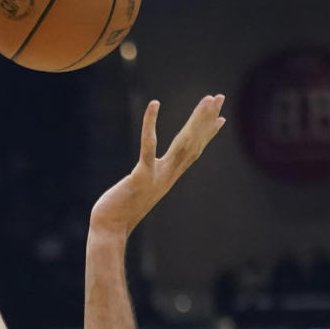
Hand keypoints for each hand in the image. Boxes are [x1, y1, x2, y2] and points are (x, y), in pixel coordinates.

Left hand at [90, 95, 224, 238]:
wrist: (109, 232)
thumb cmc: (116, 215)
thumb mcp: (137, 193)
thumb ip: (144, 182)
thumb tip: (143, 177)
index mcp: (167, 179)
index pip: (192, 153)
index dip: (207, 135)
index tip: (221, 118)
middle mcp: (167, 176)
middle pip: (193, 143)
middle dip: (207, 119)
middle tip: (220, 96)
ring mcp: (157, 176)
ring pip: (183, 144)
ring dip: (197, 120)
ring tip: (208, 99)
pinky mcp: (141, 176)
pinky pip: (148, 146)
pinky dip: (151, 124)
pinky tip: (154, 104)